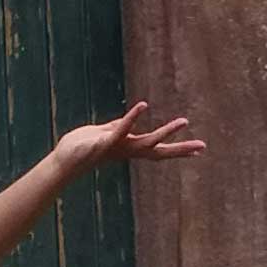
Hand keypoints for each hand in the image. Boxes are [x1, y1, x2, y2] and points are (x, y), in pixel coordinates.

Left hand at [51, 100, 204, 181]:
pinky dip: (132, 117)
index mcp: (129, 148)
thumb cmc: (81, 148)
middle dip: (182, 148)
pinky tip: (144, 105)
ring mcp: (118, 147)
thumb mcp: (103, 135)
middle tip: (203, 146)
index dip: (178, 149)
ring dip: (166, 131)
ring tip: (184, 121)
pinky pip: (122, 128)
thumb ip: (116, 128)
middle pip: (159, 150)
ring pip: (147, 140)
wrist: (63, 161)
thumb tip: (126, 121)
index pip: (158, 150)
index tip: (199, 151)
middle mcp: (127, 150)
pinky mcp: (105, 142)